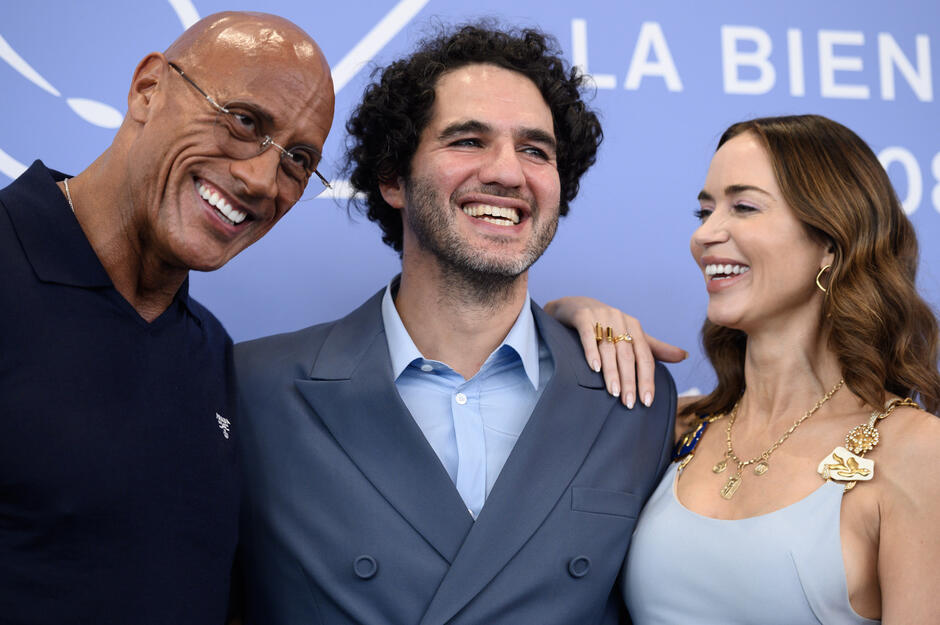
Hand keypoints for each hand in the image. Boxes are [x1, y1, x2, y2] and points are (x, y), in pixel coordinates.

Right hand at [544, 296, 686, 407]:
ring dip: (612, 371)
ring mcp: (601, 316)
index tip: (647, 402)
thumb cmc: (606, 324)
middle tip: (629, 403)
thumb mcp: (631, 334)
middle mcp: (620, 320)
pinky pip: (588, 335)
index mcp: (634, 326)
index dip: (646, 379)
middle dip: (629, 380)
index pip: (645, 356)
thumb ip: (655, 348)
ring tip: (614, 392)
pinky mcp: (582, 316)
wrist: (574, 305)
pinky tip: (594, 368)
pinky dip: (592, 351)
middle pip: (628, 355)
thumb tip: (684, 356)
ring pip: (609, 348)